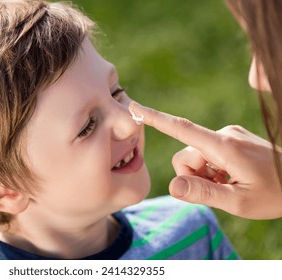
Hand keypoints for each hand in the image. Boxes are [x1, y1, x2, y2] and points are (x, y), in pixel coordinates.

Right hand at [129, 102, 281, 218]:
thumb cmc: (275, 194)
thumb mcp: (238, 202)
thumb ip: (203, 192)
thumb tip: (173, 185)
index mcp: (224, 146)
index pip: (181, 128)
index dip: (155, 118)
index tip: (134, 107)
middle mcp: (223, 134)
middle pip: (185, 154)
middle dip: (193, 174)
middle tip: (219, 187)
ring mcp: (228, 134)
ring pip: (195, 155)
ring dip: (204, 173)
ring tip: (229, 183)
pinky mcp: (230, 138)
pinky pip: (207, 153)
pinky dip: (212, 168)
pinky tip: (232, 176)